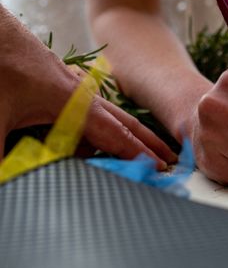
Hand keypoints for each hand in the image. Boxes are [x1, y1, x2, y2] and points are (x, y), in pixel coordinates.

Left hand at [0, 19, 174, 166]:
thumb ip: (1, 154)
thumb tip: (5, 184)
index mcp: (73, 104)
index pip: (116, 135)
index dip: (139, 154)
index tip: (161, 168)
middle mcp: (79, 95)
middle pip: (124, 123)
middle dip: (148, 142)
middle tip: (170, 159)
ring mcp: (71, 87)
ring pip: (105, 118)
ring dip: (123, 136)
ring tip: (137, 155)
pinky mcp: (59, 83)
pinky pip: (85, 112)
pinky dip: (95, 129)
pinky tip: (85, 142)